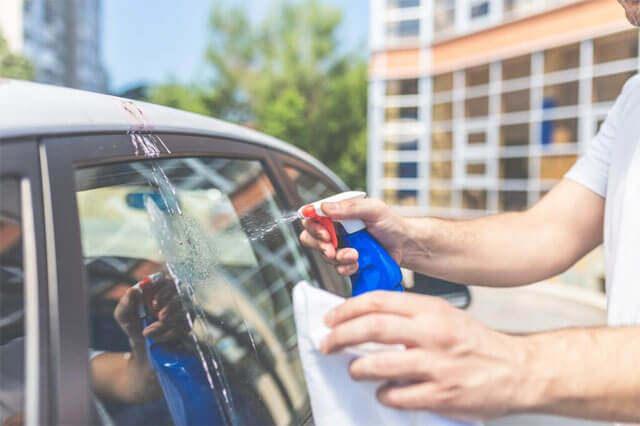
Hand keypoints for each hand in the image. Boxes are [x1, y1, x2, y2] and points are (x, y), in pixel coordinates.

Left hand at [114, 275, 188, 344]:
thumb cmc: (131, 321)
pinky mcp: (186, 323)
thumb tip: (133, 290)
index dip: (164, 290)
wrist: (140, 340)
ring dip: (165, 325)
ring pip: (183, 313)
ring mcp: (182, 309)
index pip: (168, 281)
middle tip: (160, 317)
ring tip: (147, 332)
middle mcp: (173, 295)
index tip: (155, 302)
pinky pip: (183, 327)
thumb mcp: (123, 313)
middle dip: (170, 307)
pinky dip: (168, 334)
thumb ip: (126, 302)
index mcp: (157, 287)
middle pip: (181, 295)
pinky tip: (156, 337)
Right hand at [299, 198, 408, 275]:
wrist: (405, 246)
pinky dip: (346, 267)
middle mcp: (335, 229)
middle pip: (310, 237)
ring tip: (355, 255)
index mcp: (338, 212)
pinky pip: (337, 268)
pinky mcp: (347, 262)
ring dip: (338, 257)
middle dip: (319, 245)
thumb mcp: (373, 209)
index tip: (324, 233)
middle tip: (331, 248)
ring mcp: (340, 246)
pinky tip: (358, 263)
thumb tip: (324, 207)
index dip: (312, 225)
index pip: (312, 216)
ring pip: (324, 255)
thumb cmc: (391, 224)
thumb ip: (349, 207)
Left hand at [319, 291, 533, 419]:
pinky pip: (398, 396)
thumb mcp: (444, 315)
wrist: (518, 370)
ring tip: (353, 370)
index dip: (347, 309)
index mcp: (431, 310)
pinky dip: (384, 394)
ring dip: (358, 368)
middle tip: (328, 344)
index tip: (331, 318)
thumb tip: (367, 319)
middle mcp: (432, 333)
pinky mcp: (442, 395)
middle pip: (373, 328)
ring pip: (380, 364)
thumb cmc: (476, 343)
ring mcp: (437, 365)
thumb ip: (410, 314)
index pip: (378, 301)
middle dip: (341, 336)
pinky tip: (384, 392)